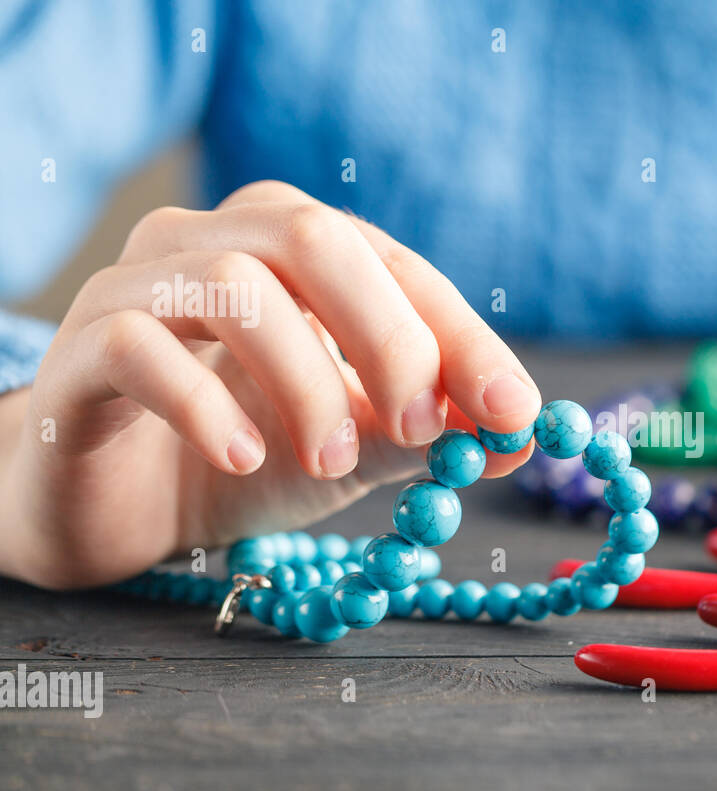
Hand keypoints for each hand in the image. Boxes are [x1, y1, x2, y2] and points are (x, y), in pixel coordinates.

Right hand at [0, 180, 539, 588]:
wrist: (120, 509)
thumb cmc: (245, 456)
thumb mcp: (353, 447)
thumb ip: (426, 435)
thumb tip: (521, 436)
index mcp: (294, 250)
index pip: (393, 264)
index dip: (460, 334)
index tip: (513, 409)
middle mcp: (214, 240)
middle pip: (314, 240)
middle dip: (390, 336)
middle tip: (424, 429)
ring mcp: (138, 286)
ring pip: (234, 284)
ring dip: (305, 380)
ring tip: (331, 462)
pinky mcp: (80, 350)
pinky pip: (139, 347)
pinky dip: (204, 405)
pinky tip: (245, 460)